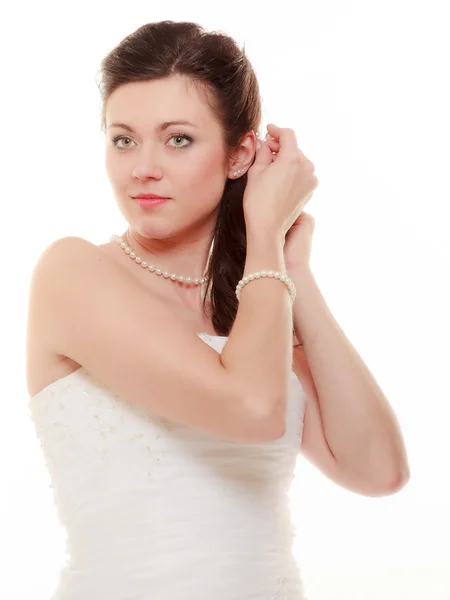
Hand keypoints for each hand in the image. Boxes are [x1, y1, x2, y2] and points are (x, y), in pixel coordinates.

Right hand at [242, 123, 317, 240]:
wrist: (268, 229)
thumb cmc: (258, 202)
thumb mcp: (256, 172)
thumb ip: (262, 153)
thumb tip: (263, 144)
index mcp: (293, 159)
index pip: (287, 135)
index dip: (276, 130)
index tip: (268, 131)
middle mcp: (306, 167)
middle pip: (294, 148)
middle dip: (280, 147)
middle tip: (265, 149)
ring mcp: (311, 179)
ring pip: (299, 161)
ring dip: (286, 159)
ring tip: (271, 166)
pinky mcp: (310, 190)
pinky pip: (302, 174)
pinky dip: (292, 171)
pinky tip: (279, 178)